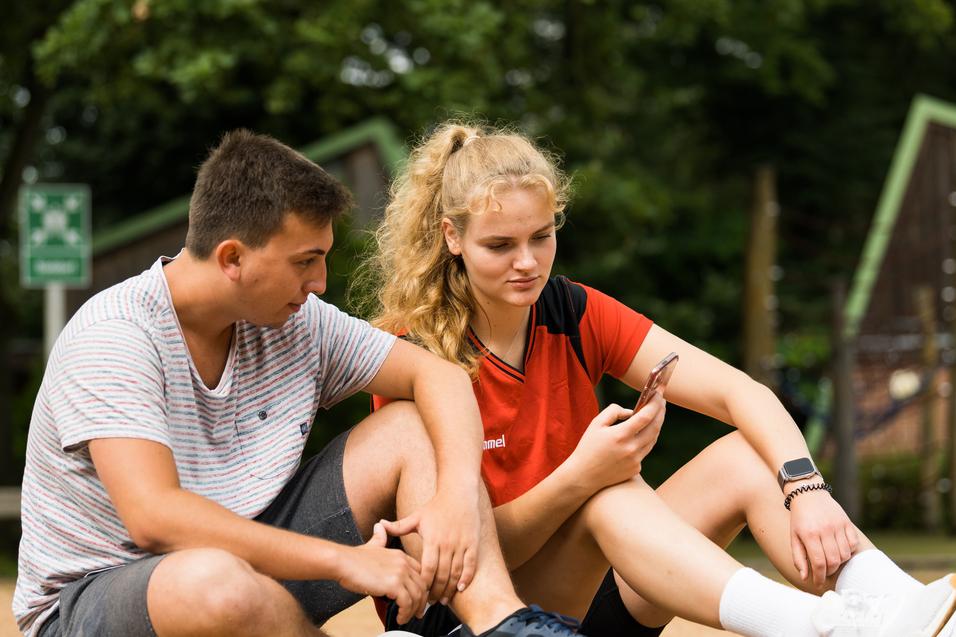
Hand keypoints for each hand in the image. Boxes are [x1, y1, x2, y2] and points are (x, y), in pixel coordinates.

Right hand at [337, 523, 427, 623]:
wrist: (343, 562)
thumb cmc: (354, 558)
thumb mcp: (372, 545)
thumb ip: (379, 538)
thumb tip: (380, 526)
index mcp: (401, 555)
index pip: (420, 573)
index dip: (421, 587)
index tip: (417, 599)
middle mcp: (403, 563)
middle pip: (422, 585)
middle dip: (421, 602)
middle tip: (417, 613)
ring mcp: (400, 573)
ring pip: (417, 596)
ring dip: (414, 610)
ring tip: (406, 618)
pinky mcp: (393, 584)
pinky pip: (407, 603)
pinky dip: (405, 613)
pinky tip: (399, 618)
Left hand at [381, 487, 479, 605]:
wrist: (458, 493)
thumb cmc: (436, 506)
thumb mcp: (416, 516)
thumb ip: (399, 526)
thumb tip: (380, 525)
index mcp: (432, 539)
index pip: (427, 568)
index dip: (423, 583)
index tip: (418, 593)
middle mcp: (447, 543)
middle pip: (441, 574)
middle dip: (435, 591)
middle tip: (429, 602)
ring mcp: (461, 544)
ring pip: (456, 573)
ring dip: (450, 589)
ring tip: (443, 600)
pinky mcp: (472, 543)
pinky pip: (470, 565)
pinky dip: (466, 578)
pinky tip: (460, 588)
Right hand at [567, 391, 665, 493]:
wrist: (584, 475)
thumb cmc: (588, 447)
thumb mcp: (596, 424)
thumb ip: (614, 411)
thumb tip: (631, 412)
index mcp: (620, 435)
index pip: (646, 416)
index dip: (655, 403)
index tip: (658, 394)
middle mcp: (631, 449)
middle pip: (655, 427)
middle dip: (661, 412)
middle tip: (661, 402)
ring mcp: (635, 460)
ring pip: (653, 439)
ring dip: (656, 425)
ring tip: (655, 415)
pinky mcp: (636, 469)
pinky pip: (645, 451)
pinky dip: (646, 440)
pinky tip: (643, 433)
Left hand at [788, 484, 859, 586]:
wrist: (808, 493)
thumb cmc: (799, 518)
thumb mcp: (793, 536)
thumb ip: (798, 557)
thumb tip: (804, 577)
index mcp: (809, 534)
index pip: (819, 563)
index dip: (819, 577)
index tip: (817, 583)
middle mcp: (825, 530)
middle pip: (834, 561)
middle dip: (829, 572)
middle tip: (823, 572)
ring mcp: (838, 525)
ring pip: (845, 554)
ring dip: (839, 563)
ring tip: (831, 561)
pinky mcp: (847, 522)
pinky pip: (853, 543)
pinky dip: (849, 551)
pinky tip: (841, 550)